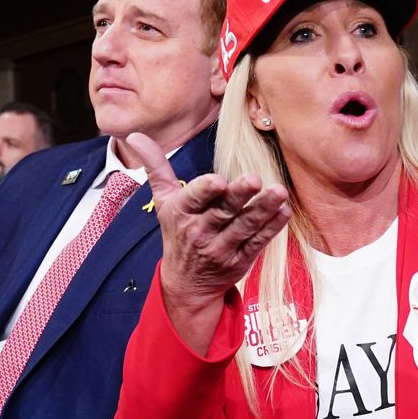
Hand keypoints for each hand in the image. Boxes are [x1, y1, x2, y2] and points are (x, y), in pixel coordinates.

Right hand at [131, 131, 289, 335]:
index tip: (218, 181)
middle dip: (239, 195)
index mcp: (181, 213)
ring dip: (263, 209)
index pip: (194, 198)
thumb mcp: (163, 200)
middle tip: (255, 179)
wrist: (186, 283)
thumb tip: (133, 135)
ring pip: (244, 226)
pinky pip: (258, 243)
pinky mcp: (240, 260)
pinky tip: (283, 211)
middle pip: (223, 211)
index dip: (206, 190)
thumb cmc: (177, 232)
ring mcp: (221, 248)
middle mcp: (199, 232)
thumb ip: (156, 166)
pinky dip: (272, 227)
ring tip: (279, 192)